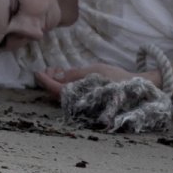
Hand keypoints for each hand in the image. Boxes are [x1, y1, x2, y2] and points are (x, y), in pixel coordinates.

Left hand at [34, 63, 148, 102]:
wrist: (136, 90)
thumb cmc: (116, 79)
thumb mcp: (95, 71)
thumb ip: (75, 74)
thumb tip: (56, 76)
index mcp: (80, 95)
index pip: (55, 90)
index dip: (44, 81)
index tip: (37, 71)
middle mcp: (79, 103)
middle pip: (56, 94)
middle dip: (49, 80)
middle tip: (48, 68)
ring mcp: (83, 104)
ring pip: (62, 95)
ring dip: (56, 83)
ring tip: (56, 70)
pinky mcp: (88, 102)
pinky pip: (70, 95)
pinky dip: (64, 86)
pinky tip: (66, 78)